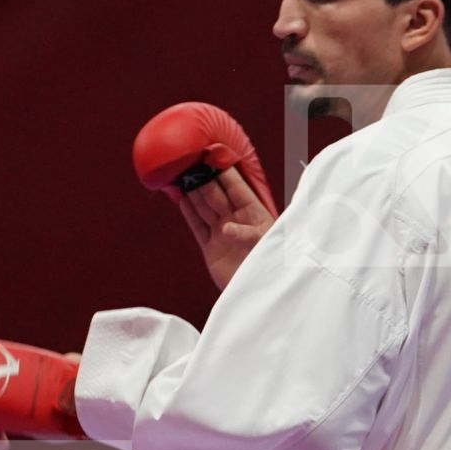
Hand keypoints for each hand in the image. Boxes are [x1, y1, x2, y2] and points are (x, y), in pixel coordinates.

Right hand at [178, 167, 275, 289]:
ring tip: (181, 174)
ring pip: (204, 207)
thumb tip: (227, 228)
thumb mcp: (266, 246)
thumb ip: (248, 235)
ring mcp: (222, 233)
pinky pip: (197, 225)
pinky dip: (188, 211)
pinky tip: (180, 197)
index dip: (225, 172)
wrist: (260, 294)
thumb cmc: (270, 265)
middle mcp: (237, 220)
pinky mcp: (210, 248)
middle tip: (190, 162)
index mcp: (255, 214)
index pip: (237, 188)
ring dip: (193, 191)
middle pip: (217, 195)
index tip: (213, 154)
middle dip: (204, 178)